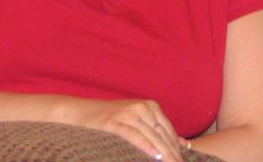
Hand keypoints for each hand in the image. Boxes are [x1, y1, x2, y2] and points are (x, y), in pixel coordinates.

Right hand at [64, 97, 186, 161]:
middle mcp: (141, 108)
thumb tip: (182, 144)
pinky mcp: (114, 122)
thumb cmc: (109, 120)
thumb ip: (157, 131)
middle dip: (172, 152)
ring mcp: (128, 114)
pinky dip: (146, 147)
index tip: (183, 160)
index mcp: (149, 106)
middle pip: (161, 134)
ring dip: (163, 153)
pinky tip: (154, 157)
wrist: (79, 112)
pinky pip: (134, 136)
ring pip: (151, 136)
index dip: (175, 146)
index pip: (167, 129)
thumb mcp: (136, 121)